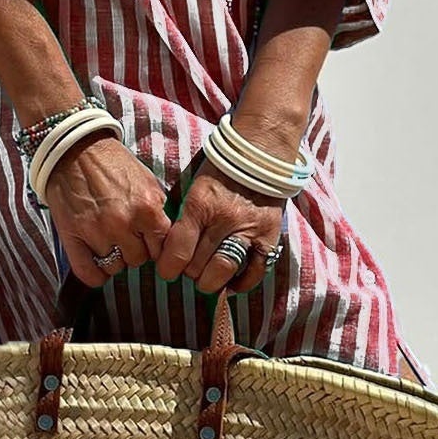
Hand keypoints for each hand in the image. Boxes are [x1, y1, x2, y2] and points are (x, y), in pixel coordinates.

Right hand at [43, 131, 172, 285]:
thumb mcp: (147, 181)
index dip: (154, 244)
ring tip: (108, 242)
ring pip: (115, 267)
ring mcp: (97, 232)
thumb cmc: (112, 163)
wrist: (75, 148)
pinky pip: (88, 273)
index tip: (147, 240)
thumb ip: (157, 209)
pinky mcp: (73, 237)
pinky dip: (95, 275)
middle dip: (134, 250)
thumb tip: (164, 236)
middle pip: (138, 260)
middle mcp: (124, 223)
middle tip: (125, 236)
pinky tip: (97, 265)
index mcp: (148, 209)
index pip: (162, 248)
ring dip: (113, 259)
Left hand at [154, 161, 283, 294]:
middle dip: (188, 272)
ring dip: (210, 281)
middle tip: (189, 268)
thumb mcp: (192, 190)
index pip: (178, 250)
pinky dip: (241, 282)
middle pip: (198, 265)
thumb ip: (182, 220)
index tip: (168, 269)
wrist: (259, 156)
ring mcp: (249, 230)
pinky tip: (230, 282)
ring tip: (207, 277)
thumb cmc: (219, 174)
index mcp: (200, 205)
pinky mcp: (269, 237)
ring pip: (224, 270)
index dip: (168, 267)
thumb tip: (168, 252)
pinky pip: (255, 272)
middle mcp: (225, 219)